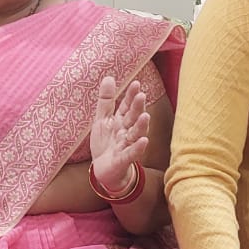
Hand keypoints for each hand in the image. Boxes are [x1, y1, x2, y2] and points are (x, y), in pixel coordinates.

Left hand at [90, 76, 148, 192]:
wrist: (103, 171)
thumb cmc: (106, 143)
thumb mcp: (102, 119)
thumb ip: (106, 100)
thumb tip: (109, 77)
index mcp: (120, 121)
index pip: (127, 106)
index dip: (131, 96)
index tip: (136, 84)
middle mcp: (126, 131)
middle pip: (133, 118)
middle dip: (137, 108)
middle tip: (141, 95)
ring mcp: (126, 145)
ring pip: (136, 134)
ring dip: (141, 126)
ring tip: (145, 116)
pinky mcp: (124, 160)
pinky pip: (132, 153)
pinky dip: (138, 147)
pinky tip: (144, 140)